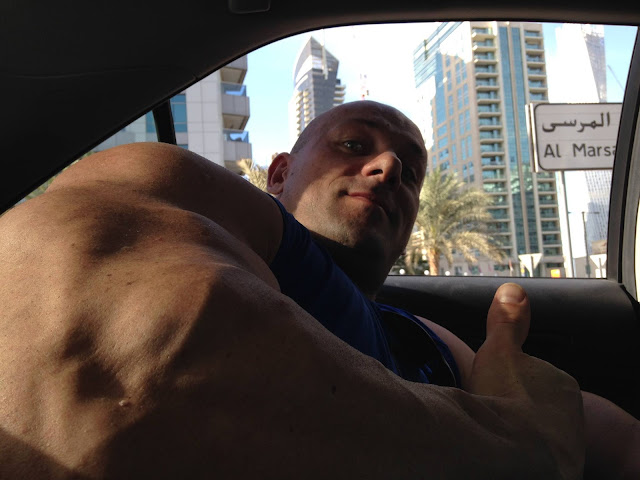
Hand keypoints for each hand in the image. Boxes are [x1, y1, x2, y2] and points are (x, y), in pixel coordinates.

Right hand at [469, 283, 584, 479]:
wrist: (519, 454)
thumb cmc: (507, 402)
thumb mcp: (499, 352)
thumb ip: (506, 322)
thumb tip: (513, 289)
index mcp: (560, 381)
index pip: (532, 376)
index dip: (510, 382)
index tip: (494, 390)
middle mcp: (571, 409)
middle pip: (537, 402)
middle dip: (518, 406)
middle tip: (493, 412)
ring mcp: (568, 440)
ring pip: (539, 428)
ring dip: (521, 429)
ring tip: (498, 433)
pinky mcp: (562, 464)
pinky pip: (540, 452)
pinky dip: (524, 451)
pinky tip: (506, 450)